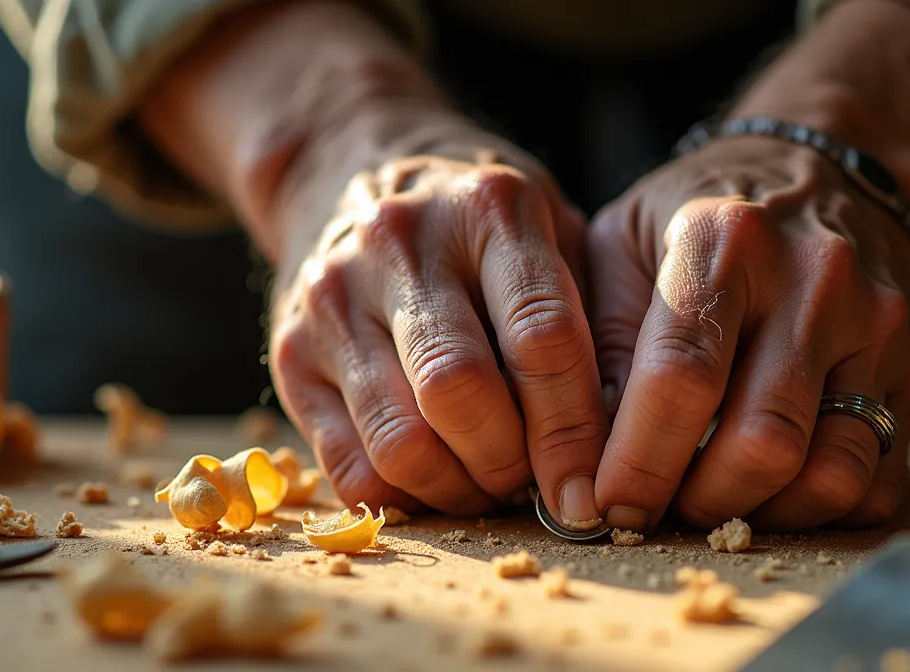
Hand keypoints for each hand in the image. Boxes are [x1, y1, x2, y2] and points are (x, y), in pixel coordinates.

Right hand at [269, 145, 609, 518]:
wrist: (352, 170)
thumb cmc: (479, 222)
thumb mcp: (549, 226)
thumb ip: (589, 314)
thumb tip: (619, 443)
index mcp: (488, 209)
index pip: (541, 339)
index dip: (574, 429)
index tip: (594, 484)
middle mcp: (399, 245)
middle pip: (460, 393)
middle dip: (511, 464)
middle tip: (537, 484)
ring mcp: (334, 298)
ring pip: (401, 440)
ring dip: (457, 489)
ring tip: (487, 483)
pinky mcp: (290, 351)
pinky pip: (347, 463)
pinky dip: (402, 495)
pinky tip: (435, 479)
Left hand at [587, 136, 909, 531]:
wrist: (820, 168)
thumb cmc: (699, 217)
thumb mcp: (622, 241)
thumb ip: (599, 341)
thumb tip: (583, 457)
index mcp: (722, 240)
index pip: (682, 378)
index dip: (639, 461)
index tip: (604, 504)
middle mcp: (813, 279)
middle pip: (762, 441)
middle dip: (698, 502)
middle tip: (656, 511)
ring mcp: (875, 322)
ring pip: (830, 472)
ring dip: (761, 515)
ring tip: (710, 504)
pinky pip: (878, 476)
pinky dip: (818, 512)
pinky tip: (767, 493)